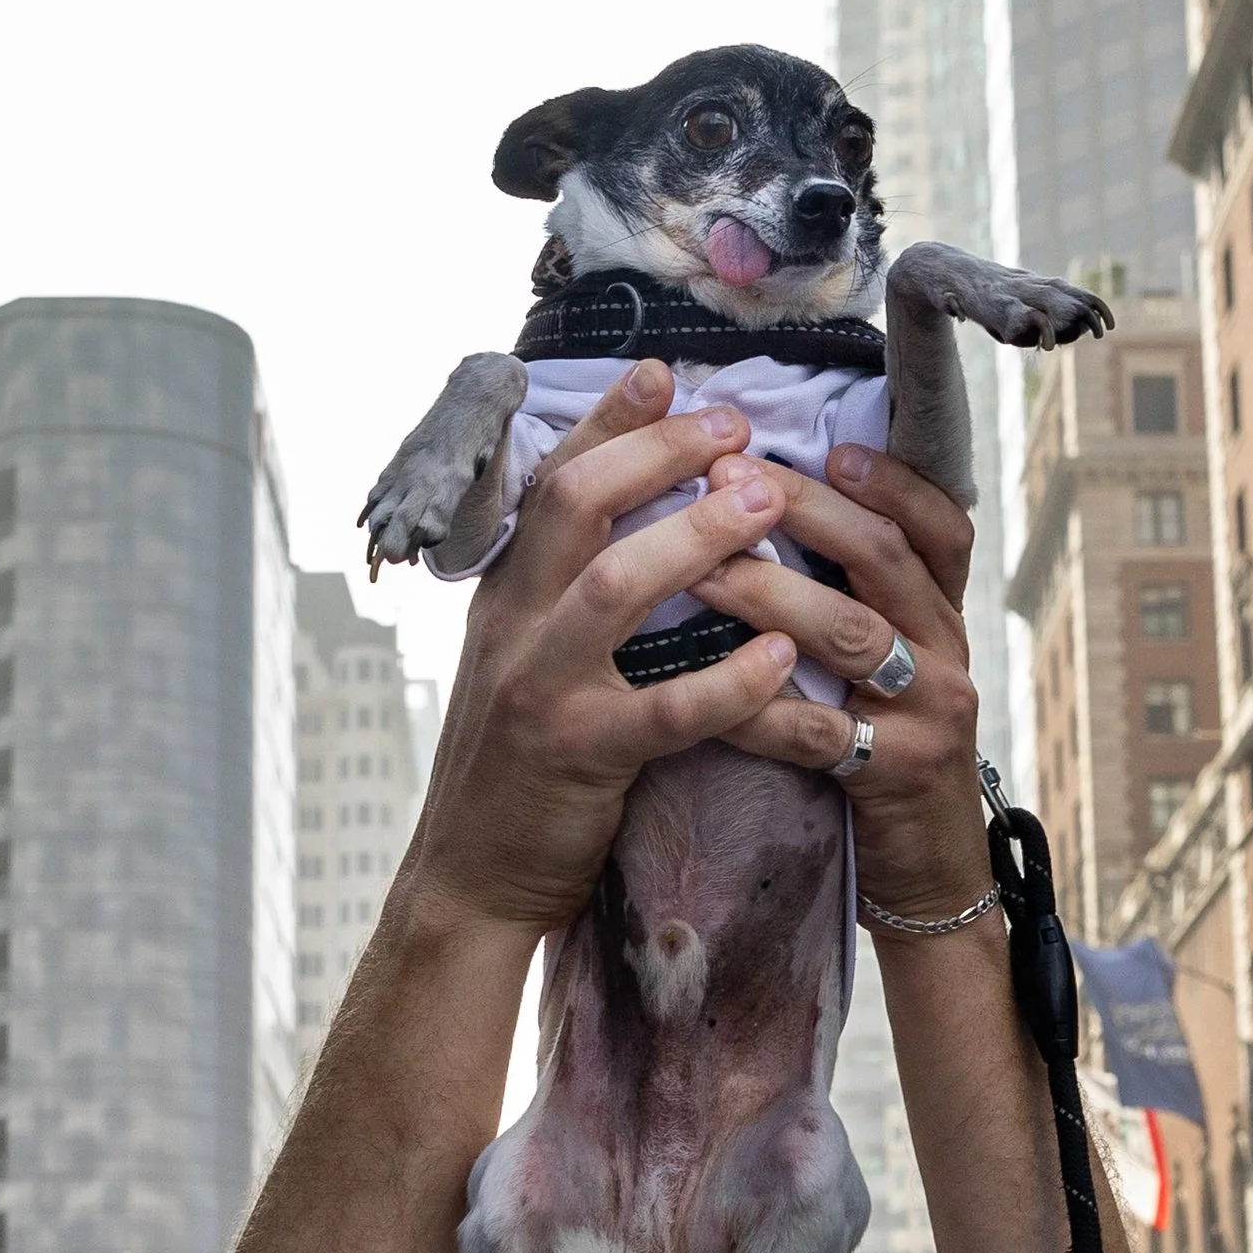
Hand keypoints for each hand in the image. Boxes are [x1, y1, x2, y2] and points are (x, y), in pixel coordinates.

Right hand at [404, 362, 799, 935]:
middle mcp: (511, 627)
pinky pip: (664, 708)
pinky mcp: (578, 756)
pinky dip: (728, 679)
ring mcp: (538, 690)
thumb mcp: (522, 663)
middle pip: (576, 504)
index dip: (607, 422)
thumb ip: (558, 597)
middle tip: (737, 428)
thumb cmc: (519, 771)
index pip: (550, 481)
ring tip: (767, 504)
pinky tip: (781, 655)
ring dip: (697, 538)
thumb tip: (620, 528)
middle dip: (658, 452)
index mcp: (503, 596)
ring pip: (615, 587)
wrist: (471, 878)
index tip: (664, 373)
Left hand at [691, 445, 992, 922]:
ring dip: (768, 592)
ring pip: (851, 632)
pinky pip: (818, 730)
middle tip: (726, 475)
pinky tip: (703, 688)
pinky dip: (756, 706)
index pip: (938, 522)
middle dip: (803, 509)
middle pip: (884, 554)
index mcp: (940, 614)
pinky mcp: (897, 773)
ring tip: (697, 566)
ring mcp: (929, 711)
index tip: (827, 446)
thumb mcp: (885, 667)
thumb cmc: (883, 754)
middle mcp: (947, 650)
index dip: (890, 478)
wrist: (928, 877)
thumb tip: (767, 510)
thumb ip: (849, 598)